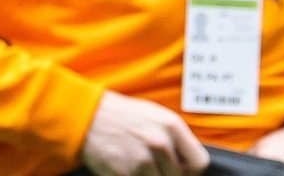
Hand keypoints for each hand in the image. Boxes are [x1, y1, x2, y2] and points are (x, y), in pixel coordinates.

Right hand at [80, 91, 208, 175]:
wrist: (85, 115)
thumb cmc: (120, 114)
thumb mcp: (154, 115)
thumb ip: (175, 137)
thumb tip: (187, 161)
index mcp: (171, 126)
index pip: (199, 162)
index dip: (191, 170)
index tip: (182, 169)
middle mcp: (160, 143)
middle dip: (166, 173)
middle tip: (151, 163)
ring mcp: (142, 160)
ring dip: (149, 175)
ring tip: (135, 162)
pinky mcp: (125, 173)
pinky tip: (125, 165)